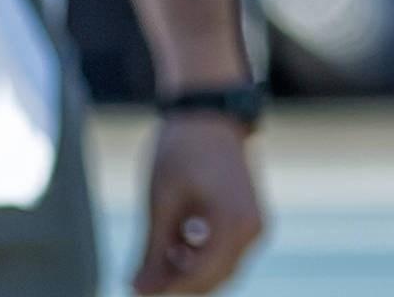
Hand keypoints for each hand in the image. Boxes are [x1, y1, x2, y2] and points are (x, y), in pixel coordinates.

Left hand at [132, 113, 265, 293]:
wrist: (210, 113)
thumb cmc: (183, 151)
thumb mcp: (162, 202)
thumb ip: (153, 250)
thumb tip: (138, 290)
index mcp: (235, 224)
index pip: (202, 276)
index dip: (169, 288)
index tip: (139, 290)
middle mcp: (253, 229)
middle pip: (215, 278)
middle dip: (179, 282)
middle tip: (145, 274)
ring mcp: (255, 225)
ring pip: (221, 268)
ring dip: (190, 270)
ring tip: (161, 248)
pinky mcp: (249, 220)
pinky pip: (226, 252)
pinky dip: (201, 255)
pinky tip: (177, 238)